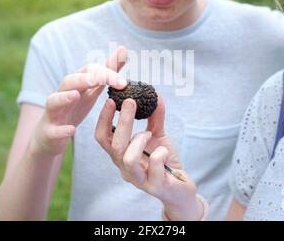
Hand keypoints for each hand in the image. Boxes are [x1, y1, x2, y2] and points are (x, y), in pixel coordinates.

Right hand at [29, 46, 127, 156]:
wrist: (51, 135)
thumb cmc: (74, 108)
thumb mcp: (92, 89)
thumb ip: (107, 72)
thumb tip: (123, 49)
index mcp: (75, 84)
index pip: (88, 71)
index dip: (105, 74)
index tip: (124, 83)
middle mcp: (62, 94)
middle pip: (69, 81)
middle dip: (85, 79)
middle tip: (101, 80)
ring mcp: (53, 112)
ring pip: (54, 100)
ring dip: (64, 97)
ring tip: (76, 95)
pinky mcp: (49, 131)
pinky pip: (53, 130)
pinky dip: (62, 129)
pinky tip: (72, 130)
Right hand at [95, 94, 202, 219]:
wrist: (180, 188)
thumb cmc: (165, 163)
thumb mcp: (159, 136)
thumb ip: (155, 117)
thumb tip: (156, 94)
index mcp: (121, 154)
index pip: (103, 137)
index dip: (103, 119)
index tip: (110, 100)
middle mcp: (125, 168)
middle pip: (114, 146)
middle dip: (122, 122)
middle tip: (130, 101)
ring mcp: (139, 179)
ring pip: (128, 159)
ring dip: (138, 141)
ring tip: (149, 133)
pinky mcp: (156, 186)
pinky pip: (154, 169)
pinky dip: (159, 154)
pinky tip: (164, 150)